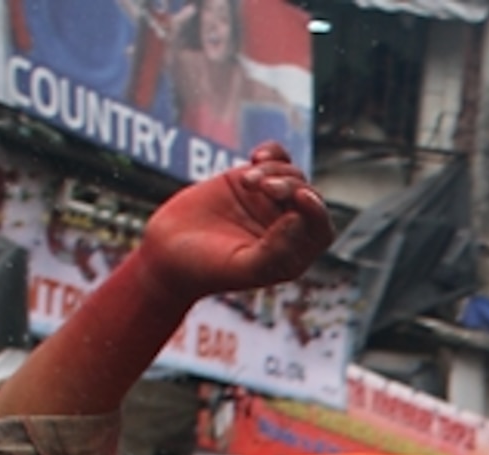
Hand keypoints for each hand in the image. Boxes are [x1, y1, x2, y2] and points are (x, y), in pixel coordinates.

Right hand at [139, 145, 332, 300]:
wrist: (168, 251)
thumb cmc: (207, 267)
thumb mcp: (244, 265)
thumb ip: (276, 249)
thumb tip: (301, 220)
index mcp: (294, 253)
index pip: (320, 229)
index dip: (316, 211)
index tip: (301, 197)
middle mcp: (287, 227)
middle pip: (307, 196)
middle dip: (289, 186)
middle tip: (261, 187)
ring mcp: (269, 202)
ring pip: (291, 175)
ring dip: (274, 171)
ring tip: (246, 181)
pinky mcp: (249, 182)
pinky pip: (274, 159)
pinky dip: (272, 153)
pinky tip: (257, 156)